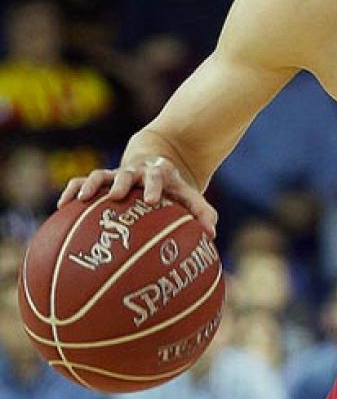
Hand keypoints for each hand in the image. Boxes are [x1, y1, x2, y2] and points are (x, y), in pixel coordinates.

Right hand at [58, 156, 218, 237]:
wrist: (155, 163)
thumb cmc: (173, 189)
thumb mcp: (189, 197)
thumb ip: (202, 213)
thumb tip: (211, 234)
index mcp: (159, 174)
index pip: (159, 176)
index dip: (155, 186)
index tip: (152, 200)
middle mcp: (136, 172)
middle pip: (128, 174)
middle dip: (123, 183)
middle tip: (117, 196)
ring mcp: (115, 175)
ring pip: (101, 175)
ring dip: (92, 185)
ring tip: (83, 199)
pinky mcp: (100, 180)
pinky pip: (82, 182)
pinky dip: (73, 190)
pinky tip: (63, 206)